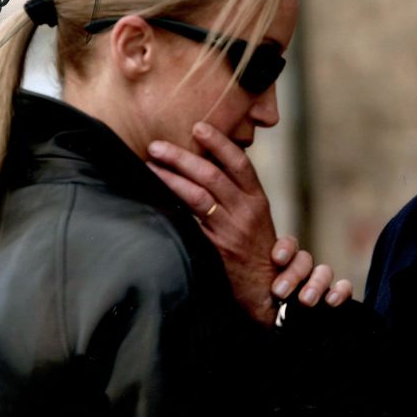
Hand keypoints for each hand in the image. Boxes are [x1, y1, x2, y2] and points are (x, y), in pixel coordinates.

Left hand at [147, 122, 350, 323]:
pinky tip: (154, 196)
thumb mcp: (255, 218)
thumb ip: (237, 194)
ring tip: (150, 164)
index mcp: (258, 200)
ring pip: (197, 194)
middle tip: (157, 145)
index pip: (239, 163)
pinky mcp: (215, 248)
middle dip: (182, 156)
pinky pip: (190, 222)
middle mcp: (245, 212)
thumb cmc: (257, 250)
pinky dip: (172, 205)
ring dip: (170, 176)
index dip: (219, 143)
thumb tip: (207, 167)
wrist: (266, 289)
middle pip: (211, 174)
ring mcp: (230, 230)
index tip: (199, 127)